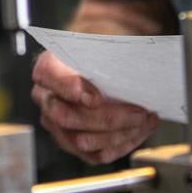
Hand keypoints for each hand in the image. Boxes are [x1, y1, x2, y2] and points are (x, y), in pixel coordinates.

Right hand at [32, 49, 158, 165]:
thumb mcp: (104, 38)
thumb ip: (108, 49)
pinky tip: (138, 132)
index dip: (70, 88)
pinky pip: (93, 154)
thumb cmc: (102, 49)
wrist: (103, 61)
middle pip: (65, 117)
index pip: (49, 76)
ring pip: (81, 140)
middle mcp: (46, 97)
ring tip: (144, 122)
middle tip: (138, 112)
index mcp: (48, 67)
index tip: (97, 97)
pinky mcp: (72, 141)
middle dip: (107, 119)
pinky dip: (120, 146)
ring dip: (118, 136)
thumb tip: (127, 69)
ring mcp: (56, 123)